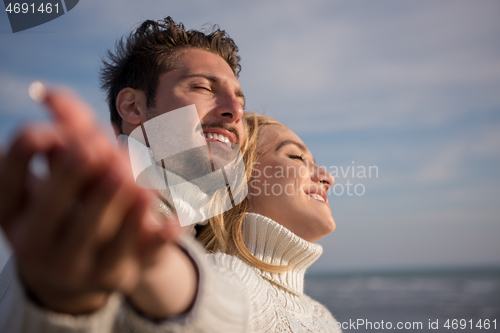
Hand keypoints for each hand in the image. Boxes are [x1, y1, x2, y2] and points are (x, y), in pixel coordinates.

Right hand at [0, 85, 174, 313]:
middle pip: (52, 205)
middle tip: (95, 148)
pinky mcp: (115, 275)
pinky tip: (174, 223)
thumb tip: (49, 92)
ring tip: (134, 180)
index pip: (7, 177)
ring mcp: (74, 266)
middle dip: (74, 172)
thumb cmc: (73, 203)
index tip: (47, 130)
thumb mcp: (66, 169)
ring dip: (115, 200)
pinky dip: (157, 237)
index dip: (26, 148)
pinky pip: (138, 254)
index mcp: (13, 215)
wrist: (87, 267)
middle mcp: (34, 245)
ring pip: (96, 230)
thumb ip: (66, 128)